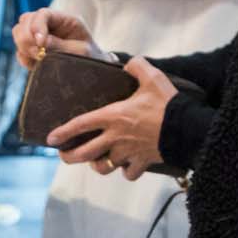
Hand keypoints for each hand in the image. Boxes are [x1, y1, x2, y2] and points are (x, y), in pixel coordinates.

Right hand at [11, 8, 93, 69]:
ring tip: (38, 57)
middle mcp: (49, 25)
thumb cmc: (91, 59)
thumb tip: (41, 43)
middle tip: (38, 52)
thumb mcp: (81, 52)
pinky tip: (36, 64)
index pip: (43, 14)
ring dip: (24, 45)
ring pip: (19, 32)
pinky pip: (20, 51)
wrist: (93, 72)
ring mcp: (39, 37)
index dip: (37, 26)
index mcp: (64, 20)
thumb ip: (61, 46)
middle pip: (26, 20)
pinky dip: (24, 57)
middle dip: (27, 36)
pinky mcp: (34, 51)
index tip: (40, 43)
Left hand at [49, 57, 174, 177]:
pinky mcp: (142, 163)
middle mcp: (116, 138)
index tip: (50, 139)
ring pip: (104, 167)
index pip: (81, 125)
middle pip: (84, 153)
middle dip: (70, 157)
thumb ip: (137, 67)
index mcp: (113, 117)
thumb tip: (129, 63)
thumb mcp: (152, 77)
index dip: (63, 132)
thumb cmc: (167, 102)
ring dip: (98, 165)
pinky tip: (127, 166)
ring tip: (97, 160)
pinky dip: (126, 172)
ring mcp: (128, 153)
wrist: (187, 128)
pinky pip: (129, 174)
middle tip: (64, 155)